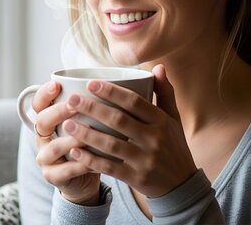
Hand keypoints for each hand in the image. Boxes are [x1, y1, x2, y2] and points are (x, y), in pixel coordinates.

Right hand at [32, 81, 101, 204]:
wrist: (84, 177)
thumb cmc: (89, 143)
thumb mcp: (87, 122)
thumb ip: (92, 105)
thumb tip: (113, 80)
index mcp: (48, 120)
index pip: (38, 103)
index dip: (44, 94)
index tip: (57, 85)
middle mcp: (42, 137)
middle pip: (42, 121)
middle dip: (58, 112)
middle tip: (75, 105)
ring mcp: (45, 158)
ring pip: (54, 147)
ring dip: (71, 139)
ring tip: (88, 133)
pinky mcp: (53, 176)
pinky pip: (66, 170)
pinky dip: (81, 164)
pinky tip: (97, 159)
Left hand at [61, 64, 196, 197]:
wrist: (183, 185)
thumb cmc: (173, 146)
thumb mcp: (173, 119)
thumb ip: (164, 92)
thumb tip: (157, 66)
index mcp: (162, 121)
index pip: (134, 102)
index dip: (111, 92)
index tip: (90, 83)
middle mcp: (155, 139)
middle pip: (119, 121)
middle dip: (92, 108)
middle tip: (71, 100)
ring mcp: (146, 160)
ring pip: (111, 145)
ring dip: (86, 134)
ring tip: (67, 124)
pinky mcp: (137, 179)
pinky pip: (110, 168)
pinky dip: (91, 160)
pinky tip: (74, 151)